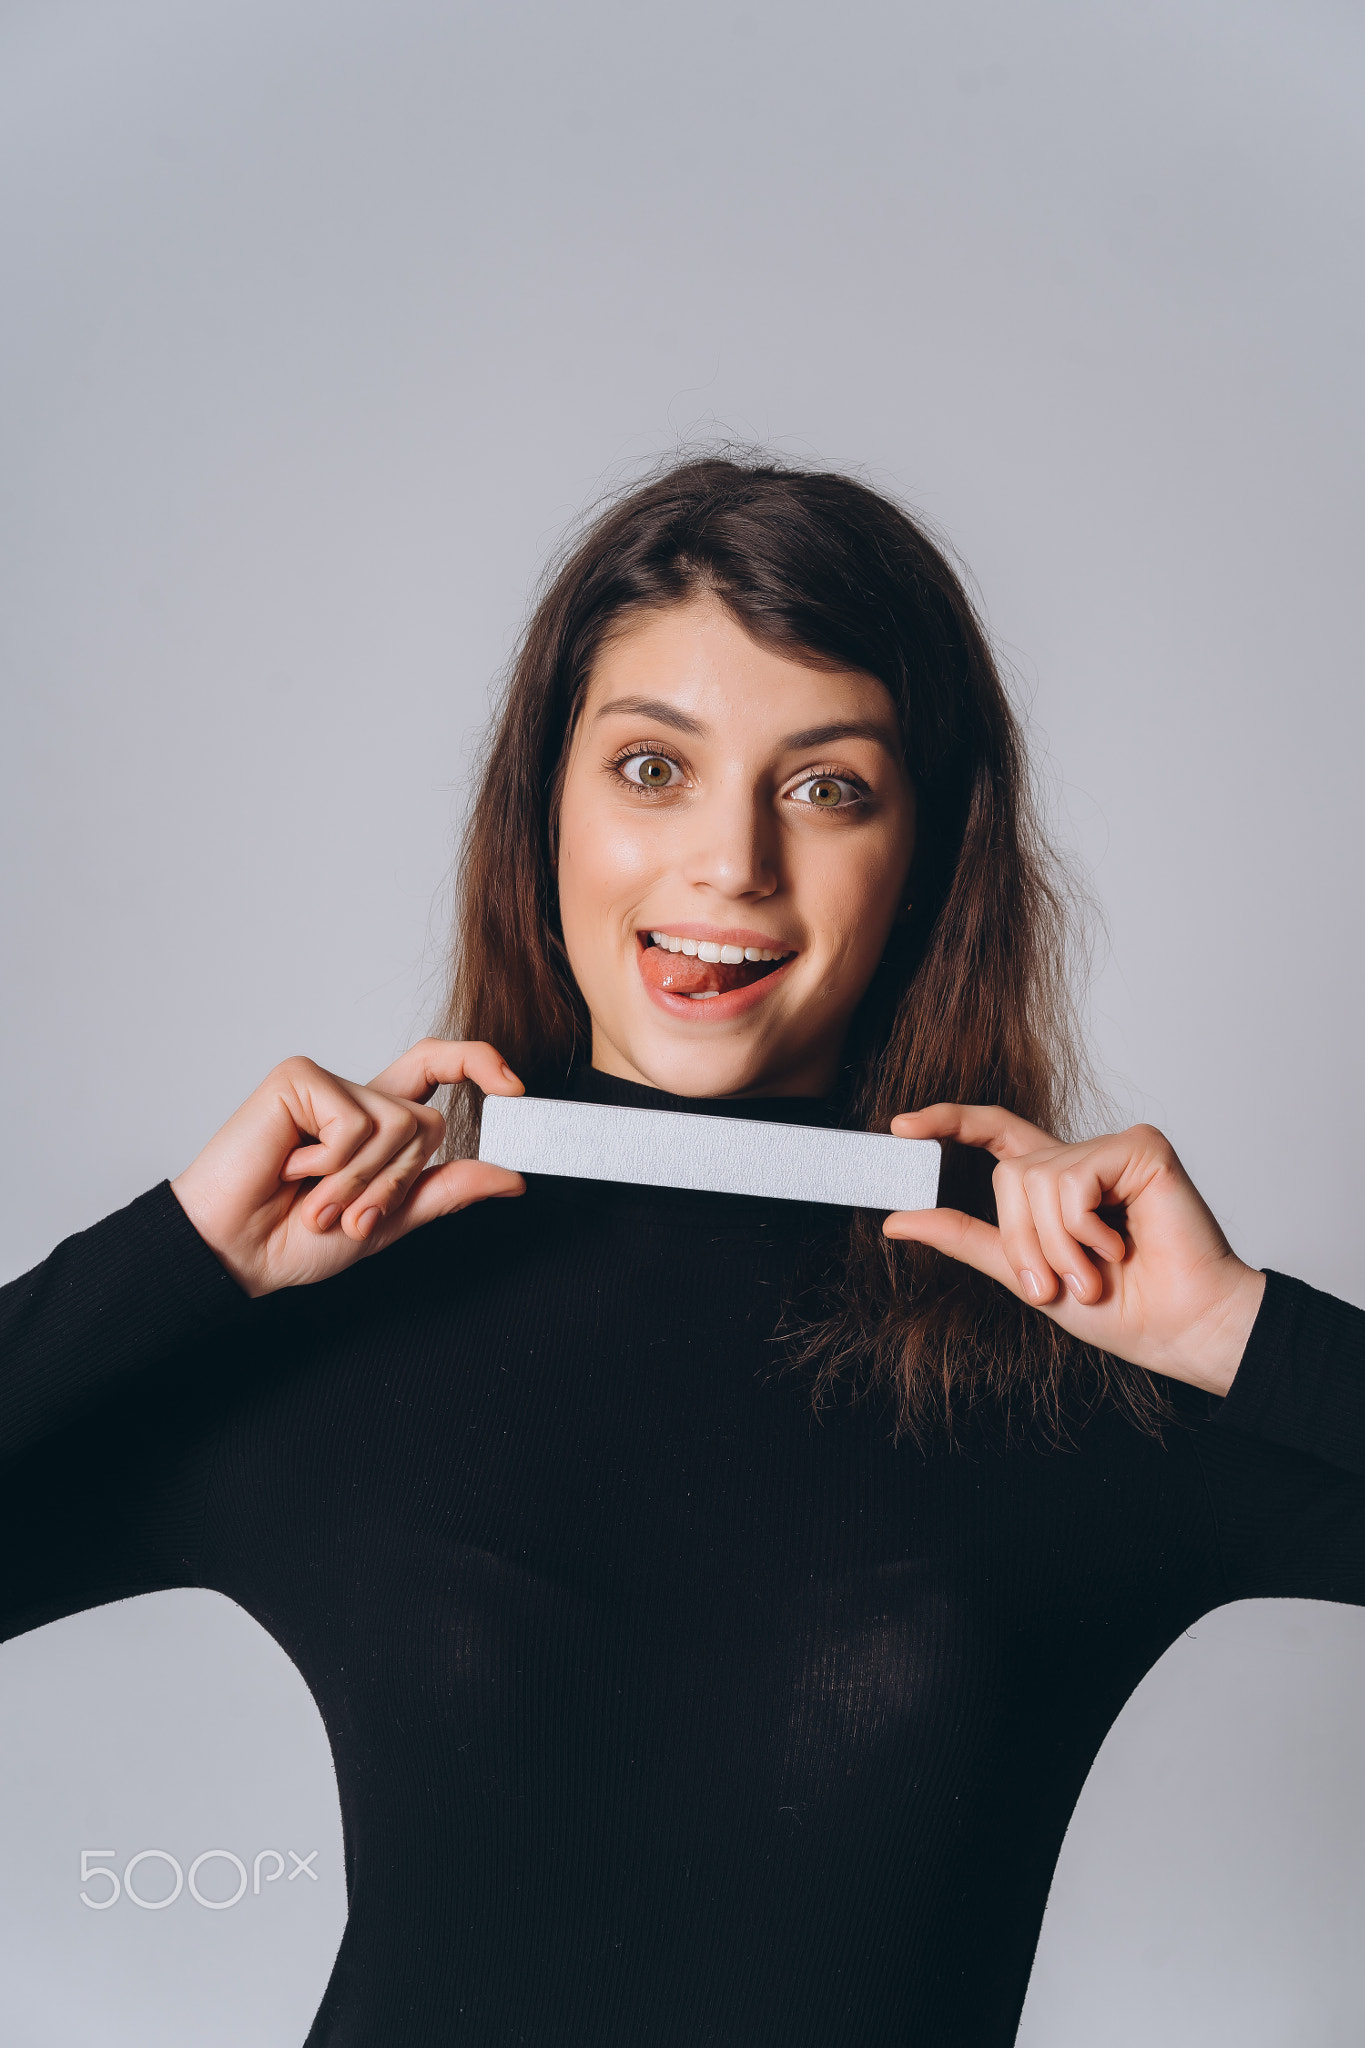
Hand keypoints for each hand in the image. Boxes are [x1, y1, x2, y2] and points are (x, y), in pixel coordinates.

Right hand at [170, 1039, 524, 1297]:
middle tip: (346, 1216)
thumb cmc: (296, 1238)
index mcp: (377, 1125)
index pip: (438, 1070)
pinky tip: (290, 1170)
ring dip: (359, 1182)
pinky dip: (331, 1164)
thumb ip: (446, 1190)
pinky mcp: (299, 1079)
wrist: (237, 1253)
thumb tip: (513, 1176)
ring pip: (397, 1124)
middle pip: (427, 1121)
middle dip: (396, 1183)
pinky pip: (355, 1122)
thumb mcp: (389, 1221)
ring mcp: (327, 1084)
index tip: (514, 1090)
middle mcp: (357, 1098)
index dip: (480, 1064)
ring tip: (313, 1200)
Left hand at [883, 1106, 1266, 1396]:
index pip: (995, 1134)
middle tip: (1057, 1286)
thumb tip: (896, 1220)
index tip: (899, 1127)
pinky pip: (1074, 1180)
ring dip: (1056, 1245)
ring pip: (1035, 1179)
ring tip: (1095, 1274)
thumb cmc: (1120, 1309)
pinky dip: (1084, 1227)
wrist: (1179, 1329)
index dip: (949, 1122)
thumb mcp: (1023, 1275)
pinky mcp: (1141, 1148)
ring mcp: (1112, 1150)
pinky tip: (1119, 1246)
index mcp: (1056, 1183)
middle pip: (1007, 1174)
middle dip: (1022, 1241)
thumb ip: (964, 1238)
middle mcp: (1081, 1160)